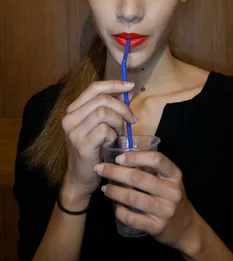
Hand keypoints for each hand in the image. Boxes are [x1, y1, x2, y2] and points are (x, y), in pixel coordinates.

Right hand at [61, 80, 136, 198]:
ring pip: (104, 113)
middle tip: (132, 120)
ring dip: (118, 123)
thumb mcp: (102, 125)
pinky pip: (104, 131)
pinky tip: (114, 145)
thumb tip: (127, 91)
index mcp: (74, 109)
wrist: (81, 178)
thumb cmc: (94, 150)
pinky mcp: (81, 145)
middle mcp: (70, 118)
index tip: (130, 86)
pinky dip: (114, 136)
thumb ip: (112, 108)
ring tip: (121, 135)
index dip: (113, 84)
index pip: (94, 88)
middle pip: (102, 99)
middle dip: (122, 107)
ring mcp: (74, 131)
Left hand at [94, 151, 194, 248]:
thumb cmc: (170, 196)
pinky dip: (121, 212)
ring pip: (133, 198)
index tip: (118, 158)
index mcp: (174, 175)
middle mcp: (172, 191)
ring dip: (115, 191)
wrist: (185, 227)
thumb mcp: (167, 179)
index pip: (157, 159)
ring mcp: (166, 210)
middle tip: (100, 169)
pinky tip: (116, 207)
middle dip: (115, 172)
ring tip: (105, 188)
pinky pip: (133, 218)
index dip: (136, 157)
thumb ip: (150, 168)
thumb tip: (124, 155)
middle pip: (139, 178)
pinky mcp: (157, 227)